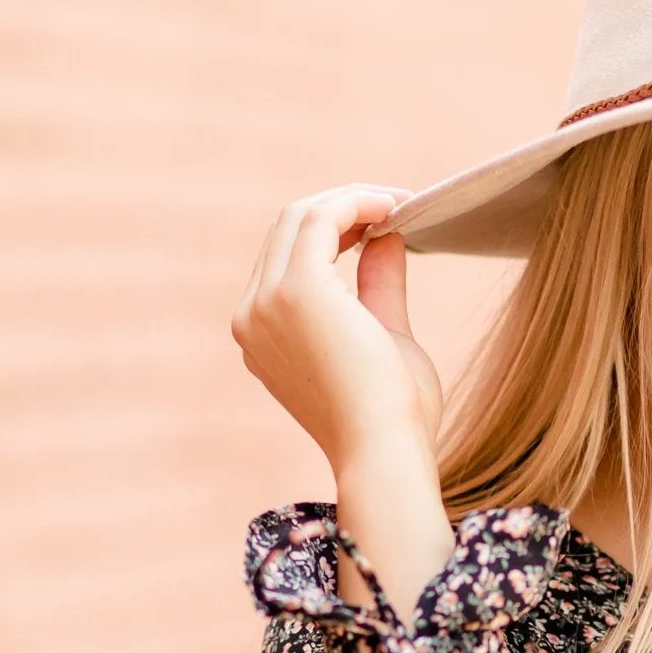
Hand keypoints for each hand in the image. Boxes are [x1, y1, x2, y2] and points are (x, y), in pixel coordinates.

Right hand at [232, 187, 444, 474]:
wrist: (385, 451)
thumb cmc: (391, 416)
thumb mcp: (381, 336)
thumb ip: (376, 285)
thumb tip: (385, 234)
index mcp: (263, 336)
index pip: (286, 259)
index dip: (334, 231)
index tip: (381, 225)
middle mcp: (252, 317)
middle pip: (287, 230)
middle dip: (342, 209)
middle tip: (396, 205)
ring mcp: (265, 303)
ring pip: (301, 216)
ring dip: (352, 200)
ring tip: (399, 203)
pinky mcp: (296, 290)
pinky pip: (322, 218)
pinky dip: (358, 202)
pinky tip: (395, 206)